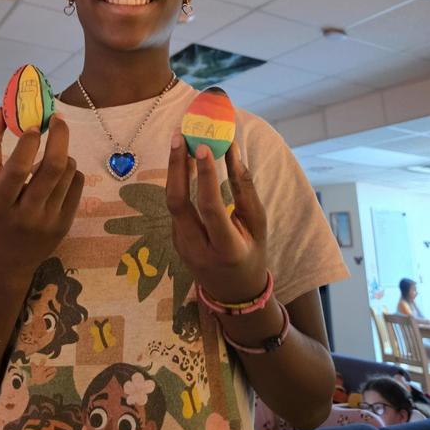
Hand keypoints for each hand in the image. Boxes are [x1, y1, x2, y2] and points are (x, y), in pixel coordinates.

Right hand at [0, 109, 83, 282]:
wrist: (5, 264)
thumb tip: (0, 112)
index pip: (17, 170)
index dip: (27, 143)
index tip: (33, 124)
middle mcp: (25, 215)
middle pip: (53, 168)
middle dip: (59, 136)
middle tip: (58, 118)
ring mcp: (49, 221)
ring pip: (67, 172)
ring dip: (62, 153)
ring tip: (51, 153)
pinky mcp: (66, 224)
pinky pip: (77, 183)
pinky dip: (70, 169)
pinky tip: (58, 173)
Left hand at [166, 134, 267, 303]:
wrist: (233, 294)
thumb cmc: (252, 253)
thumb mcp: (257, 224)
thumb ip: (244, 188)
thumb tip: (232, 149)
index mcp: (226, 249)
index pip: (210, 208)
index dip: (206, 177)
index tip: (203, 147)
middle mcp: (198, 249)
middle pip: (178, 203)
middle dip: (176, 166)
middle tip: (180, 135)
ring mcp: (182, 246)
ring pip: (171, 202)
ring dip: (175, 170)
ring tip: (180, 141)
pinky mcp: (175, 240)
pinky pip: (174, 207)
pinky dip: (178, 182)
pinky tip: (184, 162)